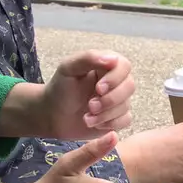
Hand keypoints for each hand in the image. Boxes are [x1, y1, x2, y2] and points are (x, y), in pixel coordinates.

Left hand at [0, 50, 134, 139]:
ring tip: (87, 117)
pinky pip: (125, 120)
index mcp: (106, 65)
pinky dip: (109, 124)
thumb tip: (113, 59)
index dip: (115, 78)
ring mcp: (118, 99)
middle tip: (90, 106)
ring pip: (126, 105)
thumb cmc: (60, 88)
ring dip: (105, 114)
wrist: (53, 114)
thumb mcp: (68, 68)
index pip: (124, 66)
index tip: (98, 88)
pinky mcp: (117, 117)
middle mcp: (116, 81)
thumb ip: (88, 58)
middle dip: (110, 99)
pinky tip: (94, 123)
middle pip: (129, 86)